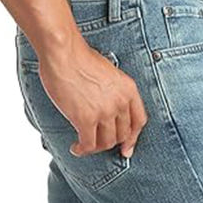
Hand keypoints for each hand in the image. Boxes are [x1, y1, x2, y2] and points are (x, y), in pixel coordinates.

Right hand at [37, 39, 147, 157]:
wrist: (63, 52)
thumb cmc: (80, 58)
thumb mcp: (110, 74)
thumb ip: (114, 93)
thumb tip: (109, 113)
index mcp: (129, 89)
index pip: (139, 121)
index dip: (133, 138)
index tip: (126, 148)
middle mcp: (120, 102)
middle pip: (122, 135)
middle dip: (110, 142)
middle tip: (97, 143)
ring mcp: (104, 112)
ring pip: (106, 142)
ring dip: (95, 148)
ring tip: (84, 145)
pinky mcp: (86, 118)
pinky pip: (88, 144)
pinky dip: (82, 150)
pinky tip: (76, 148)